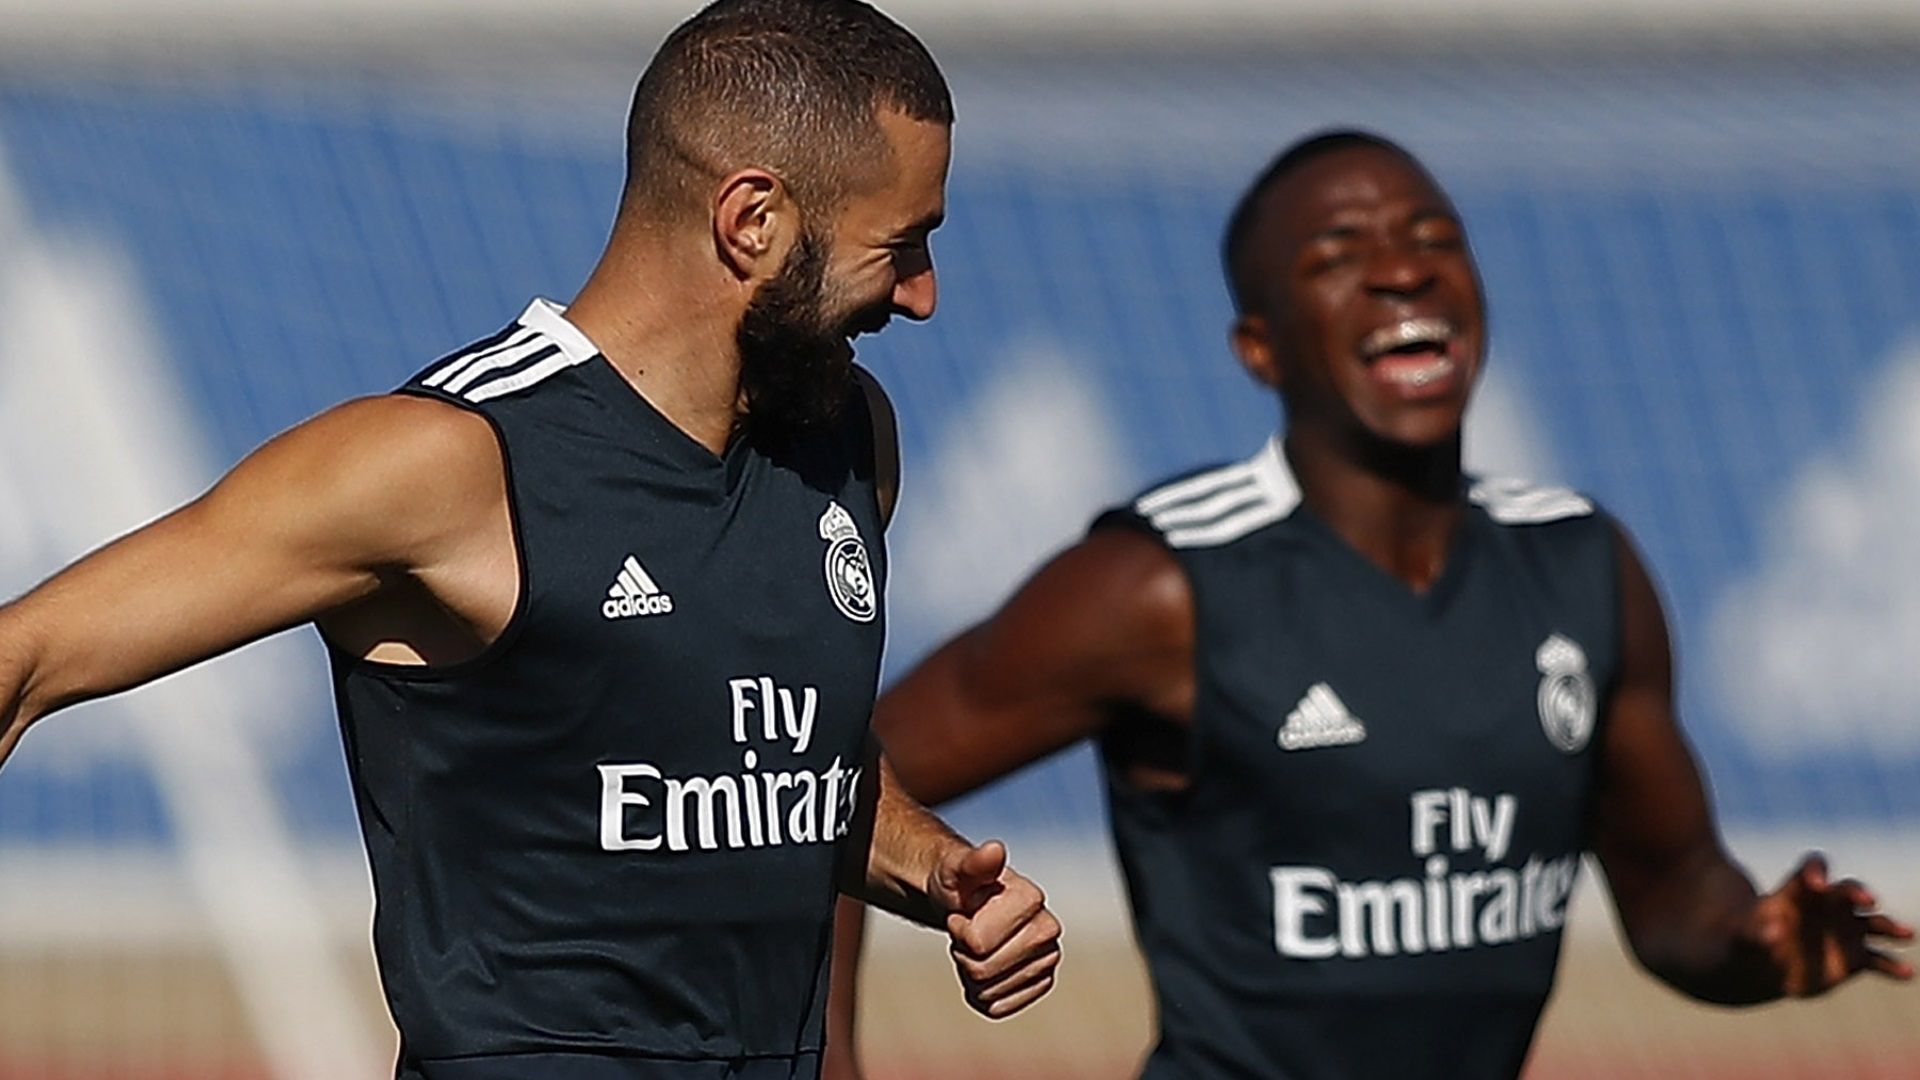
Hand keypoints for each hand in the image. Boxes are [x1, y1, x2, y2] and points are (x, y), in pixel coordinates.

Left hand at [928, 839, 1062, 1018]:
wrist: (967, 904)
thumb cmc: (959, 885)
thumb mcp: (955, 871)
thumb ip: (972, 863)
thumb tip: (994, 850)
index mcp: (1032, 899)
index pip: (977, 943)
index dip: (958, 931)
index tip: (963, 913)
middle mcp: (1049, 929)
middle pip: (982, 970)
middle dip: (963, 954)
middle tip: (967, 932)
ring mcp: (1049, 958)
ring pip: (989, 992)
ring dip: (970, 973)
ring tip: (977, 946)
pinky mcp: (1043, 982)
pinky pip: (998, 1008)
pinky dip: (982, 994)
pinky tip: (985, 968)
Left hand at [1743, 853, 1914, 996]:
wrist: (1761, 964)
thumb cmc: (1748, 940)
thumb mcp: (1744, 935)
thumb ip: (1756, 933)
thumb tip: (1773, 933)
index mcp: (1799, 890)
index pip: (1812, 868)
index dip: (1816, 870)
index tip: (1817, 883)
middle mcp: (1828, 905)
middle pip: (1849, 890)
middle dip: (1858, 892)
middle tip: (1869, 900)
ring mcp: (1845, 930)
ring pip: (1874, 923)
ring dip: (1890, 926)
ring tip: (1906, 933)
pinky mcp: (1855, 957)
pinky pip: (1879, 960)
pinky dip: (1893, 966)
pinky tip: (1907, 974)